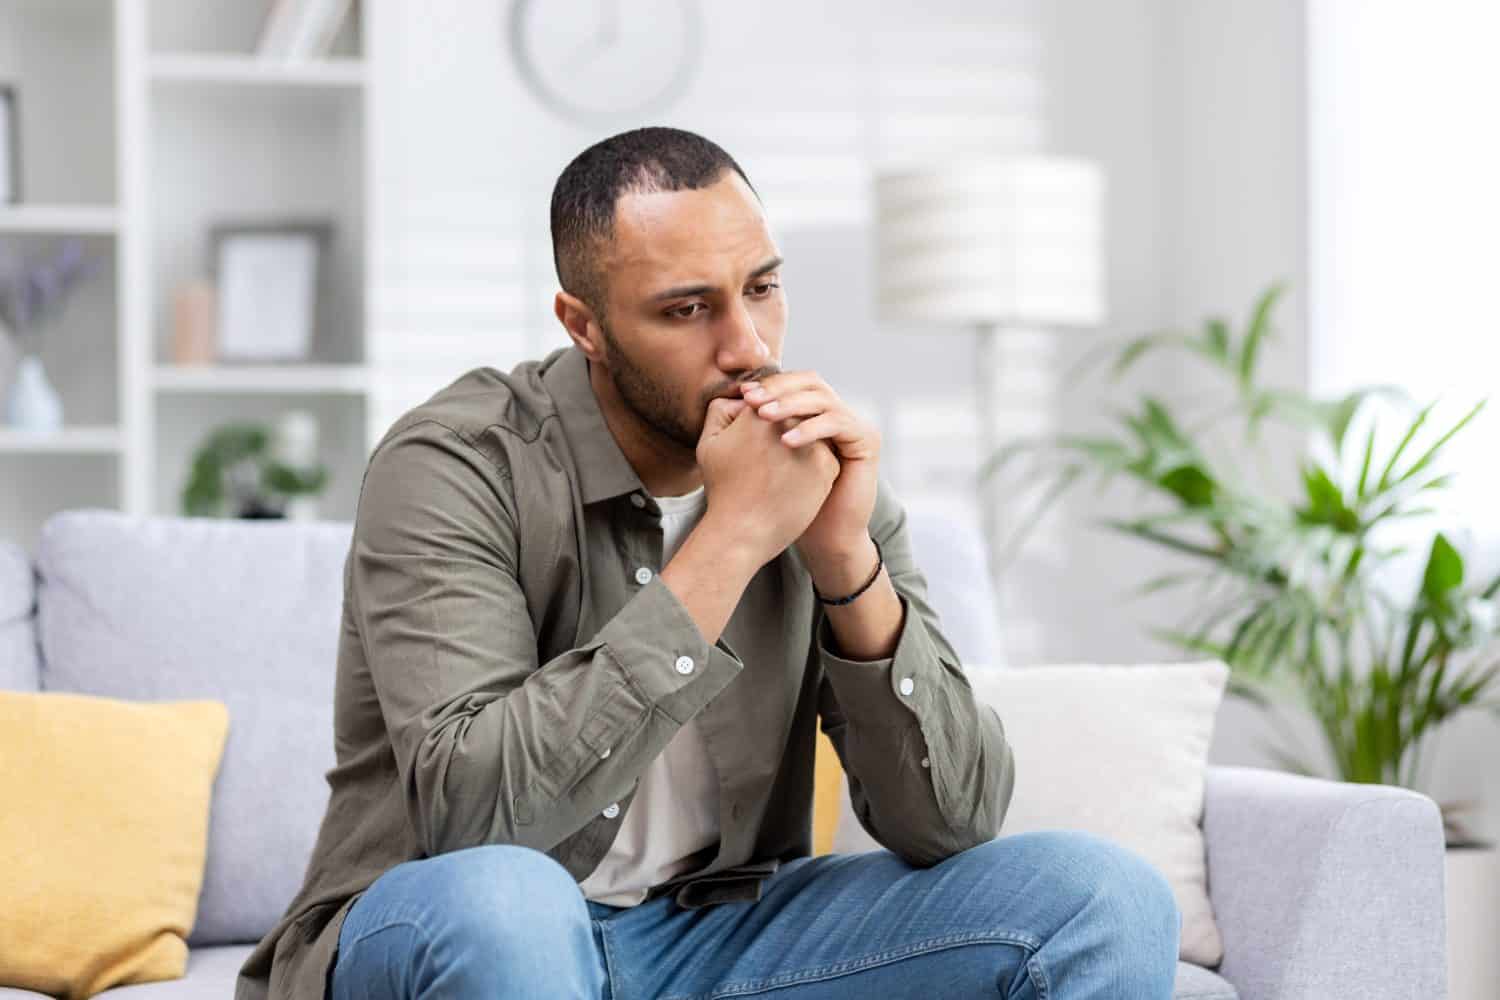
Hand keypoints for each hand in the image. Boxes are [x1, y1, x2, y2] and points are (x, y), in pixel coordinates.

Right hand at [697, 394, 839, 564]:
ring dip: (803, 446)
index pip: (772, 399)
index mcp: (761, 411)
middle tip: (769, 459)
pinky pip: (824, 457)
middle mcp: (791, 422)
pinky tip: (794, 484)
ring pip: (812, 435)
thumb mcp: (710, 442)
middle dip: (784, 431)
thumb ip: (721, 409)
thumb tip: (745, 395)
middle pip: (793, 416)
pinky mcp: (828, 465)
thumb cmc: (724, 490)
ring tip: (781, 471)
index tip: (757, 441)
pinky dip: (812, 467)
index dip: (763, 418)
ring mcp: (813, 443)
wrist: (744, 531)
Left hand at [736, 371, 880, 564]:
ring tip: (763, 416)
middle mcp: (837, 414)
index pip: (794, 383)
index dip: (769, 384)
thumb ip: (754, 428)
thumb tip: (732, 397)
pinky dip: (810, 428)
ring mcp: (854, 425)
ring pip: (823, 399)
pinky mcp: (866, 440)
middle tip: (752, 400)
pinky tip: (786, 442)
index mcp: (815, 414)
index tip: (742, 393)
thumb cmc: (790, 501)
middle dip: (779, 388)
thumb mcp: (767, 458)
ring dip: (791, 405)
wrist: (824, 535)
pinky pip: (838, 423)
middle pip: (811, 381)